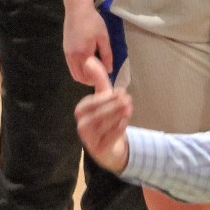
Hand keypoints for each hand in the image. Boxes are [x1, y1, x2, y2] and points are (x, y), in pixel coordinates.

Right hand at [63, 5, 112, 85]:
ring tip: (94, 72)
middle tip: (99, 77)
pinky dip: (78, 69)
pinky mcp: (65, 50)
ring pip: (74, 73)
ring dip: (83, 76)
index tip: (105, 78)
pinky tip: (86, 64)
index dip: (97, 80)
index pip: (90, 75)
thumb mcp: (104, 38)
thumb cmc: (93, 22)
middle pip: (79, 77)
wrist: (77, 10)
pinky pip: (70, 66)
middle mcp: (73, 56)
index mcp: (84, 54)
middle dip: (89, 81)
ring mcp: (67, 54)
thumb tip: (109, 70)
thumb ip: (106, 55)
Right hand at [73, 57, 132, 171]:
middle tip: (127, 99)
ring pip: (101, 127)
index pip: (90, 104)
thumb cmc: (106, 119)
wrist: (110, 147)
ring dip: (116, 116)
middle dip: (112, 106)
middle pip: (96, 115)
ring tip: (128, 108)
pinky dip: (116, 130)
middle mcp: (82, 126)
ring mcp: (89, 140)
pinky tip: (125, 122)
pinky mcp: (99, 150)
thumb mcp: (104, 98)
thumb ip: (98, 79)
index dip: (105, 98)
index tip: (121, 92)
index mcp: (81, 112)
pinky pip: (107, 139)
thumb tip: (89, 60)